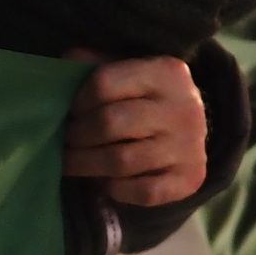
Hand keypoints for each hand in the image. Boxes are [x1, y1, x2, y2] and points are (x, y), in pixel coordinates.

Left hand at [63, 52, 207, 207]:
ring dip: (86, 165)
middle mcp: (183, 108)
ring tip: (70, 162)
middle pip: (110, 123)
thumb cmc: (146, 97)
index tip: (69, 111)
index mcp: (166, 72)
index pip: (104, 83)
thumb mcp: (126, 70)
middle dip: (77, 135)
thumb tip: (66, 63)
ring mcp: (189, 146)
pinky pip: (141, 191)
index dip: (77, 101)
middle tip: (64, 140)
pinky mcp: (190, 179)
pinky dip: (115, 188)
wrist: (191, 129)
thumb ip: (95, 65)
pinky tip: (104, 180)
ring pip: (121, 161)